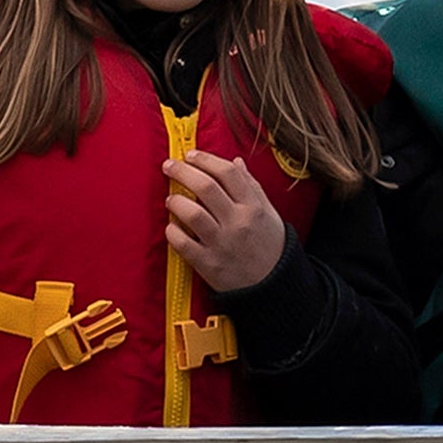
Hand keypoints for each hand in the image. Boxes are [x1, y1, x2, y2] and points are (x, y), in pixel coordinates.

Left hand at [164, 149, 288, 294]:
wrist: (274, 287)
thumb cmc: (270, 246)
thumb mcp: (268, 213)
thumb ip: (251, 186)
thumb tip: (235, 162)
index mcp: (253, 207)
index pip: (227, 173)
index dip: (205, 159)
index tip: (190, 154)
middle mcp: (238, 222)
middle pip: (205, 187)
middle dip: (182, 171)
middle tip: (168, 165)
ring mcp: (222, 244)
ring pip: (192, 213)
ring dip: (176, 201)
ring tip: (171, 198)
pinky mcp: (208, 264)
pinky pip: (183, 244)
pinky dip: (173, 232)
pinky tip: (172, 227)